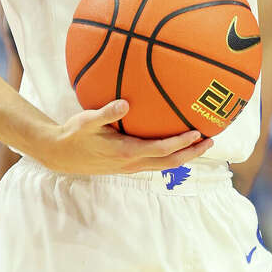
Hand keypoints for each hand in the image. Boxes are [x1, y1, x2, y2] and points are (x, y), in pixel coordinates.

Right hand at [35, 100, 213, 174]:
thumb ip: (106, 113)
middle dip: (192, 153)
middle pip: (170, 162)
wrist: (60, 154)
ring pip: (164, 165)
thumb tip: (125, 104)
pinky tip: (173, 145)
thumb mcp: (86, 120)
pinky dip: (169, 155)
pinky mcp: (126, 166)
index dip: (181, 143)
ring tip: (199, 144)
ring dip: (184, 156)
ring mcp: (130, 168)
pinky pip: (154, 163)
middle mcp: (132, 163)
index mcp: (126, 152)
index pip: (161, 149)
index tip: (197, 133)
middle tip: (211, 140)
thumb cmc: (73, 134)